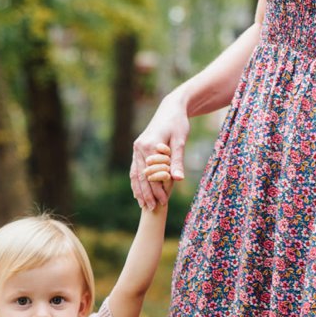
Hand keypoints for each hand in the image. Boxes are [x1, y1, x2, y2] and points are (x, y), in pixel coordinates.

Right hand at [131, 92, 189, 208]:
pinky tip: (137, 192)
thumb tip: (178, 179)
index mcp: (149, 146)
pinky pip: (135, 169)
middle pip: (141, 177)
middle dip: (147, 194)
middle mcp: (139, 148)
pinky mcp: (137, 149)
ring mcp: (136, 149)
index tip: (164, 202)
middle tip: (152, 208)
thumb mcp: (181, 141)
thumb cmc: (178, 123)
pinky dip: (136, 182)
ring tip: (143, 204)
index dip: (157, 189)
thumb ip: (177, 161)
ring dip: (139, 191)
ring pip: (135, 175)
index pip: (152, 174)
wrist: (170, 108)